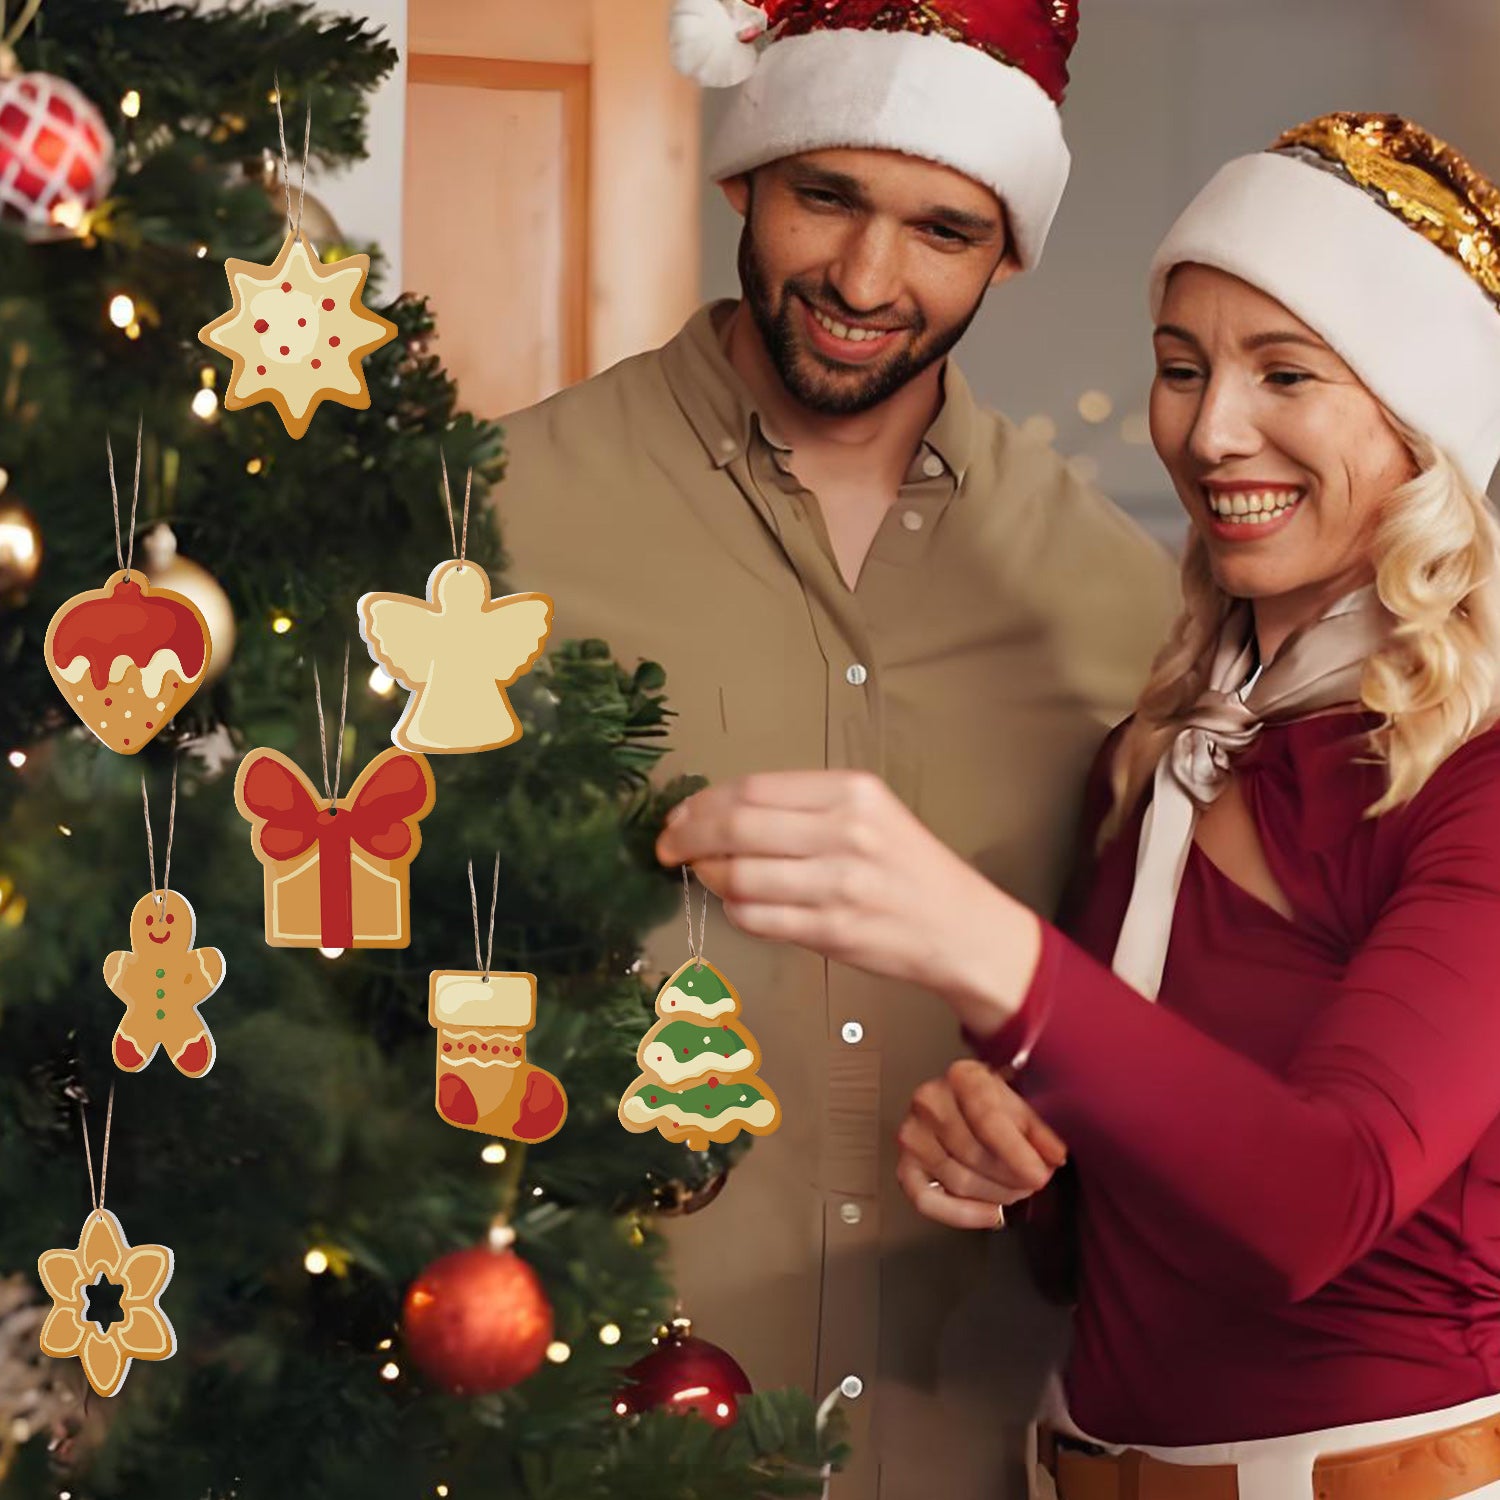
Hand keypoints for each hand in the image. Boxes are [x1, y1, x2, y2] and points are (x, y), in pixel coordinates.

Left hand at [655, 771, 1039, 1027]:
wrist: (962, 928)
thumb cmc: (910, 869)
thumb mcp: (869, 813)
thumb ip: (803, 808)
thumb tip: (719, 812)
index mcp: (852, 792)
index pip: (753, 788)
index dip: (703, 803)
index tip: (679, 815)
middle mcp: (845, 833)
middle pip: (737, 826)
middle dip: (687, 837)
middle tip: (667, 847)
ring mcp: (839, 885)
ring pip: (739, 876)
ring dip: (709, 877)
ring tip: (706, 876)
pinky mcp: (832, 932)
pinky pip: (757, 919)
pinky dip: (734, 910)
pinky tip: (737, 903)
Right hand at [896, 1059, 1067, 1230]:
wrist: (965, 1103)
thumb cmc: (996, 1103)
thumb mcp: (1023, 1103)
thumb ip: (1041, 1129)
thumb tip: (1054, 1156)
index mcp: (962, 1076)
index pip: (987, 1119)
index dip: (1016, 1153)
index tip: (1040, 1175)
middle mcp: (929, 1101)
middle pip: (973, 1155)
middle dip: (1011, 1177)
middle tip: (1033, 1182)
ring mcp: (913, 1134)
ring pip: (958, 1181)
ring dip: (996, 1196)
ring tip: (1016, 1191)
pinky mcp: (905, 1165)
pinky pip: (928, 1201)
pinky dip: (963, 1215)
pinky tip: (991, 1214)